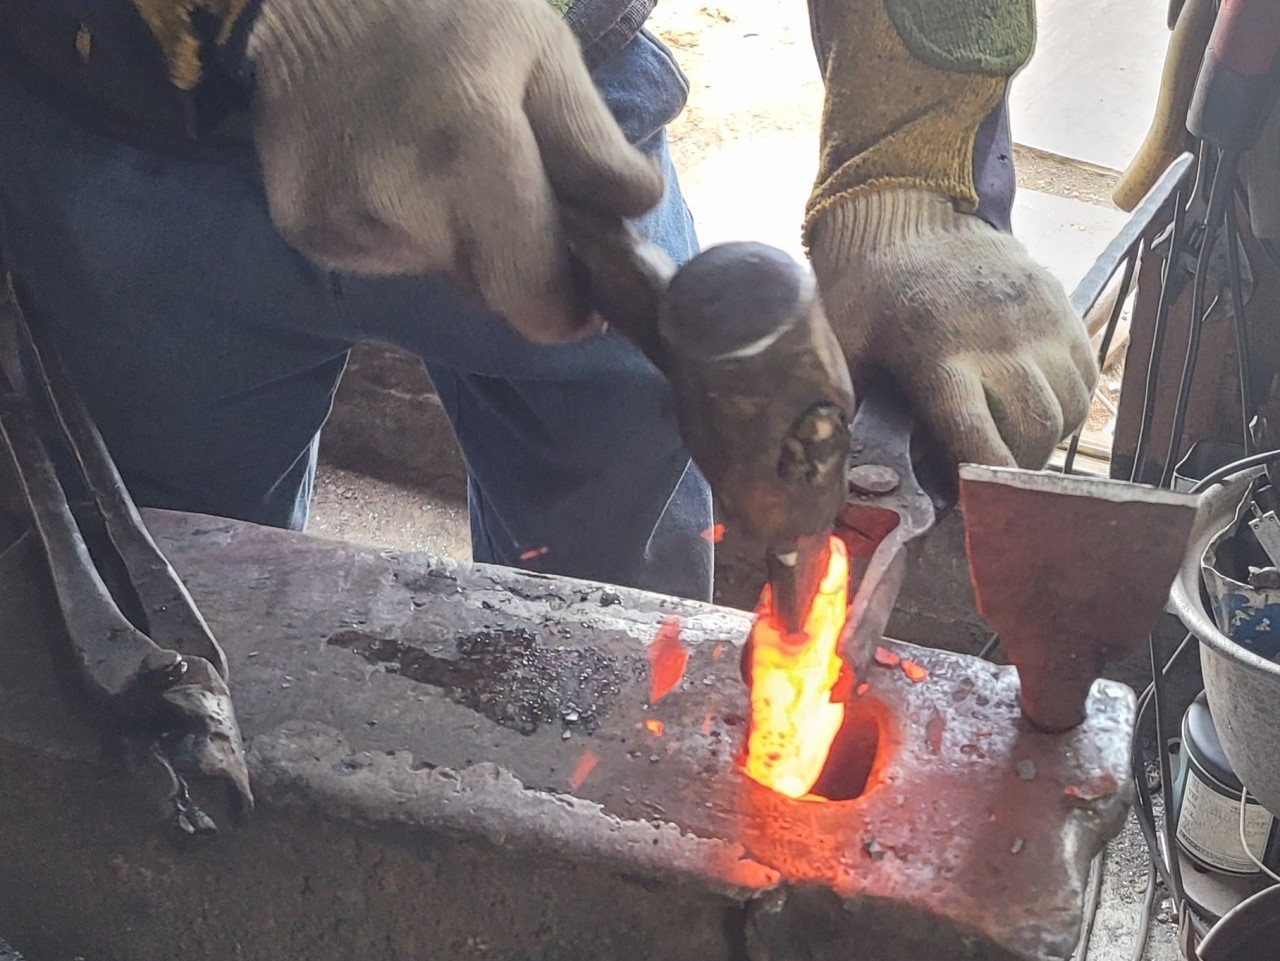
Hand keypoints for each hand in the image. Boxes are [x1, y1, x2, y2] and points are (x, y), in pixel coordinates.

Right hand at [247, 0, 662, 341]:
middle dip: (519, 262)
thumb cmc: (440, 14)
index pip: (535, 300)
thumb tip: (637, 210)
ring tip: (440, 160)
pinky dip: (405, 227)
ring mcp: (343, 225)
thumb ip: (590, 140)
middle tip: (513, 195)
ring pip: (441, 273)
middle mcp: (402, 206)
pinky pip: (388, 256)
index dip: (568, 306)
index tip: (583, 285)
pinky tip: (390, 165)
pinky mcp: (306, 230)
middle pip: (494, 295)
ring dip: (460, 238)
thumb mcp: (538, 49)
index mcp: (472, 154)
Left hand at [808, 189, 1097, 467]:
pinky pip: (1086, 382)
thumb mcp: (843, 347)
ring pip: (1067, 413)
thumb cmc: (871, 292)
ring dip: (1041, 440)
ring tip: (1003, 440)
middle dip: (1011, 469)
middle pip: (1033, 433)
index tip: (976, 505)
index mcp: (938, 355)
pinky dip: (1065, 409)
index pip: (979, 437)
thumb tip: (834, 481)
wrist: (915, 216)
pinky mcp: (1065, 310)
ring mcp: (1040, 323)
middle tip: (981, 475)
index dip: (984, 481)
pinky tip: (1027, 409)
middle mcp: (1000, 341)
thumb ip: (846, 411)